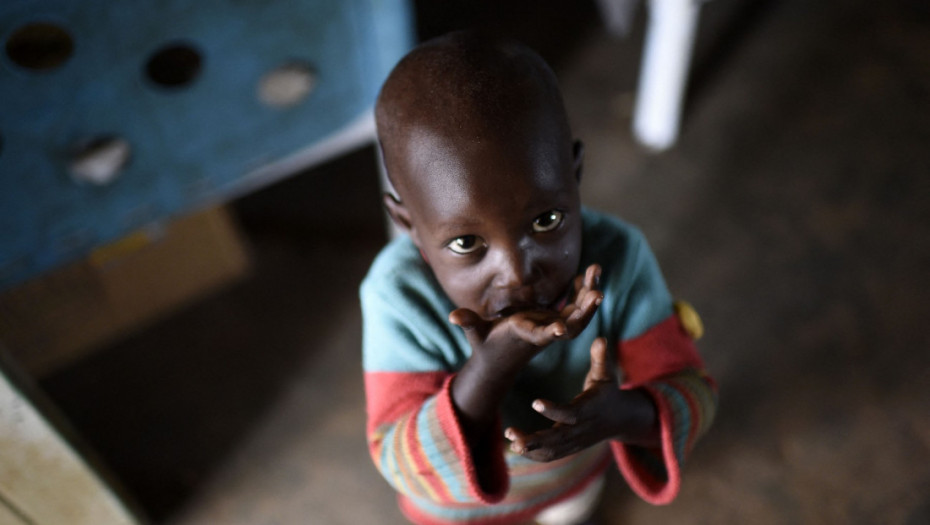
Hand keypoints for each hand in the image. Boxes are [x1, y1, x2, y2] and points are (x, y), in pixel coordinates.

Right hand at [448, 264, 603, 374]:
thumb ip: (468, 323)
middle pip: (571, 326)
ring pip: (578, 314)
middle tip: (598, 293)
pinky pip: (574, 307)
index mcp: (526, 336)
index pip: (540, 336)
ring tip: (596, 269)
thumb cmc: (485, 345)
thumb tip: (453, 315)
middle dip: (585, 310)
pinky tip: (587, 274)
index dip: (550, 332)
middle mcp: (545, 334)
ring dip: (588, 293)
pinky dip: (582, 292)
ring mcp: (553, 328)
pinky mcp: (555, 321)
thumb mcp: (475, 333)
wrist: (499, 361)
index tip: (562, 329)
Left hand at [504, 337, 658, 461]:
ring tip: (510, 440)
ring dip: (530, 448)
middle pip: (557, 439)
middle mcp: (582, 429)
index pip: (571, 413)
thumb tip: (600, 338)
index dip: (553, 410)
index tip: (534, 402)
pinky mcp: (570, 448)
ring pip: (552, 450)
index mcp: (590, 409)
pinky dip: (534, 454)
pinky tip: (515, 447)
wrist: (621, 419)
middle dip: (534, 440)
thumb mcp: (607, 374)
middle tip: (511, 437)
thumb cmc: (608, 391)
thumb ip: (601, 358)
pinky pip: (551, 455)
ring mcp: (576, 442)